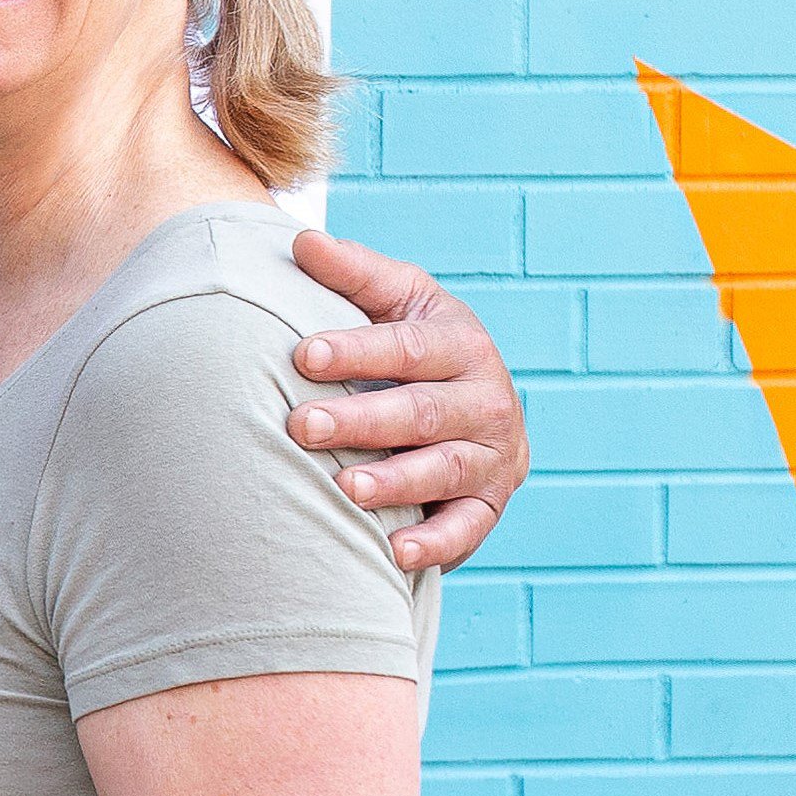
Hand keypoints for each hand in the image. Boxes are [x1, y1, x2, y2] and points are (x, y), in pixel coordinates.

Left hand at [283, 227, 527, 574]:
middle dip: (361, 420)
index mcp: (461, 343)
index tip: (303, 354)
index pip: (407, 347)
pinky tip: (392, 553)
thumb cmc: (419, 348)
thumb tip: (301, 241)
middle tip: (301, 426)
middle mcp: (487, 398)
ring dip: (395, 481)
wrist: (476, 408)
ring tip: (344, 489)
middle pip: (422, 411)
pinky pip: (467, 528)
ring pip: (445, 469)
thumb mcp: (398, 302)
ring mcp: (494, 455)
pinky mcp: (489, 504)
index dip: (357, 350)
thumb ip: (354, 274)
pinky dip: (434, 544)